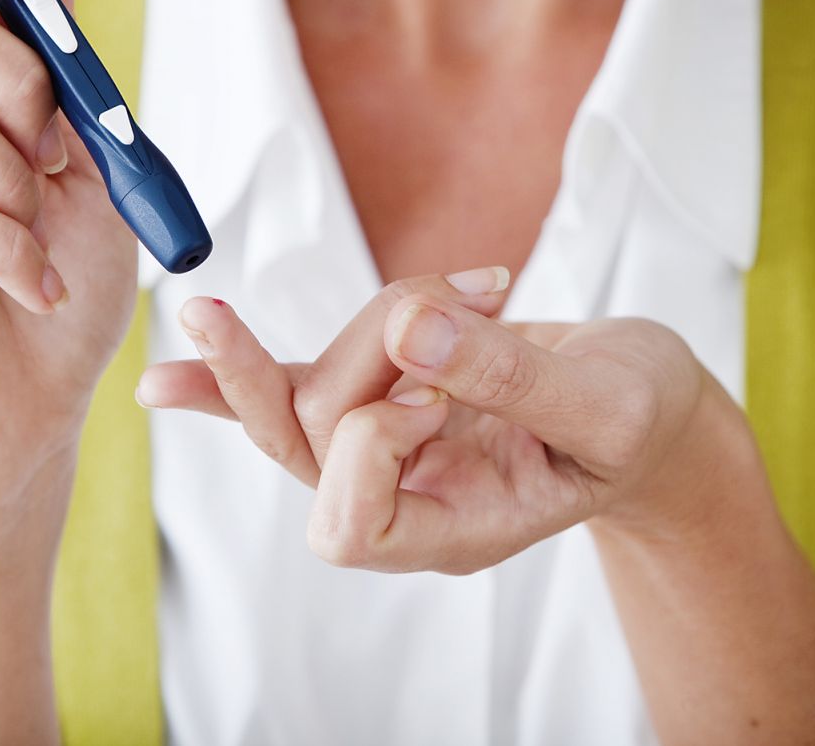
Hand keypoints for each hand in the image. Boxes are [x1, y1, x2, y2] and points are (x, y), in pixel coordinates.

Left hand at [137, 268, 746, 573]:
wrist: (648, 402)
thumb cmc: (641, 416)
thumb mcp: (606, 400)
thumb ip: (511, 375)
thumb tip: (409, 326)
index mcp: (461, 529)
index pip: (353, 518)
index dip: (371, 439)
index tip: (438, 388)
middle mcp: (407, 499)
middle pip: (312, 444)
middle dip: (357, 359)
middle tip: (433, 303)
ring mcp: (387, 450)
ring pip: (308, 396)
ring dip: (371, 324)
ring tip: (480, 285)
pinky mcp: (381, 395)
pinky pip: (291, 391)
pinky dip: (237, 376)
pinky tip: (166, 384)